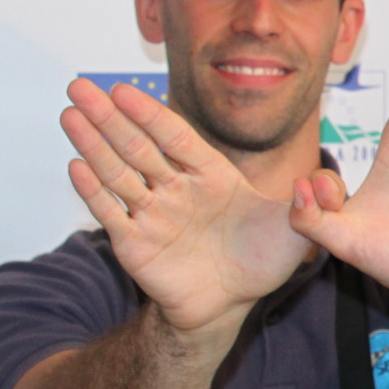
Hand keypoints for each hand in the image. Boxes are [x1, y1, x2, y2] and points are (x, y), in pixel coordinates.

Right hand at [59, 79, 308, 336]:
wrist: (232, 303)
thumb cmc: (262, 261)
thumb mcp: (295, 231)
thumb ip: (307, 205)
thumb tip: (319, 183)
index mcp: (210, 174)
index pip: (174, 136)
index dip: (148, 113)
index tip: (123, 90)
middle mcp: (175, 188)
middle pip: (136, 146)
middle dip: (107, 117)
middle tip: (79, 85)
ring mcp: (152, 214)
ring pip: (118, 172)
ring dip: (91, 143)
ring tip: (69, 113)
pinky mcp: (135, 244)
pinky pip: (111, 214)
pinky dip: (93, 191)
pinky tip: (75, 165)